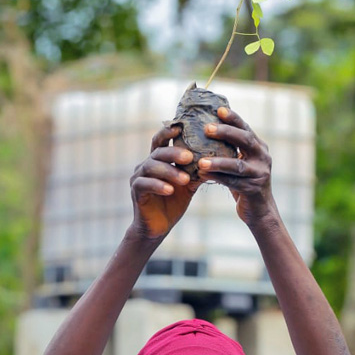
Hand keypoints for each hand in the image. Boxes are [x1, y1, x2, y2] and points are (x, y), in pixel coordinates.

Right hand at [130, 124, 198, 239]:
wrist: (158, 227)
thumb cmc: (174, 203)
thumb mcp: (188, 185)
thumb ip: (197, 171)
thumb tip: (218, 158)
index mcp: (158, 161)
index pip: (162, 141)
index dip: (169, 132)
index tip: (181, 127)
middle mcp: (146, 165)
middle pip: (158, 152)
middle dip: (174, 153)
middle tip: (189, 157)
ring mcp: (139, 178)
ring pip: (151, 167)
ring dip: (169, 171)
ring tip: (185, 179)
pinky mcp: (136, 192)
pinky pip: (145, 184)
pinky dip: (158, 185)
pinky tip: (170, 190)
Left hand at [195, 106, 277, 226]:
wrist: (259, 209)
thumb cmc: (244, 181)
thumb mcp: (241, 162)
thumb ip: (231, 149)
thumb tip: (204, 129)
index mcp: (259, 147)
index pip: (245, 128)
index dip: (233, 118)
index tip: (219, 109)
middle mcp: (263, 157)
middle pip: (245, 140)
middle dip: (226, 132)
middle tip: (206, 128)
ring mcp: (260, 173)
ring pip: (238, 165)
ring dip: (218, 162)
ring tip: (200, 161)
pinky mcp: (254, 189)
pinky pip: (234, 182)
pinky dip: (217, 178)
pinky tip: (203, 175)